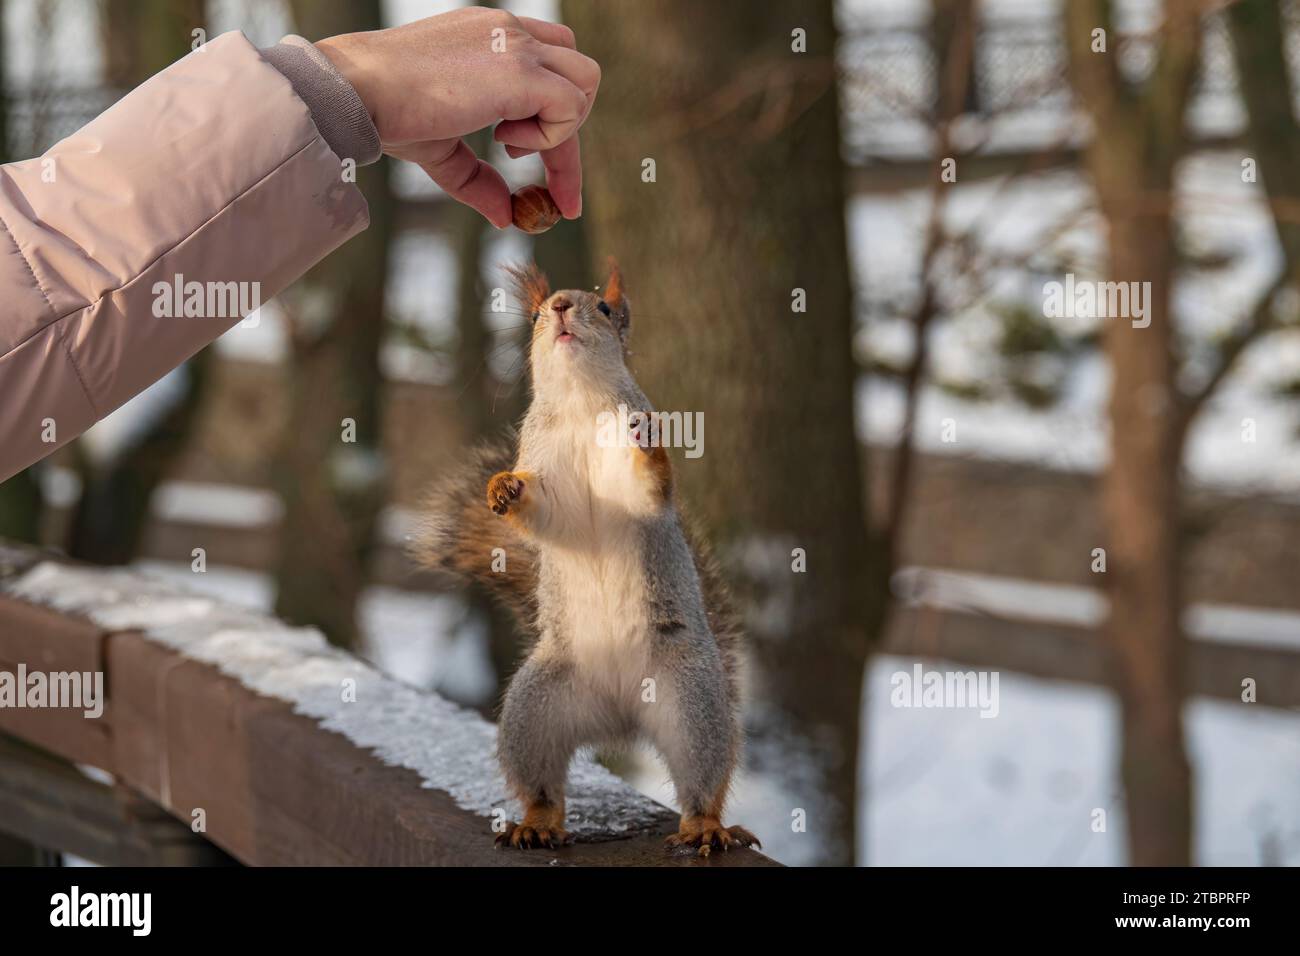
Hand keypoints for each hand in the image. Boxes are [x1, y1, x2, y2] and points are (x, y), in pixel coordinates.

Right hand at [315, 7, 599, 227]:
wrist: (356, 91)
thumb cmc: (386, 113)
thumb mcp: (442, 149)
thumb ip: (478, 180)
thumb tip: (507, 217)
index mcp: (490, 36)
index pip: (549, 70)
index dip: (558, 125)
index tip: (555, 184)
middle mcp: (508, 31)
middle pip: (575, 73)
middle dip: (567, 130)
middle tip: (538, 177)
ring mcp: (515, 44)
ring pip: (585, 82)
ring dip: (561, 128)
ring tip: (508, 147)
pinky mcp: (518, 70)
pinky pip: (569, 106)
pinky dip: (550, 137)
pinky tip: (504, 144)